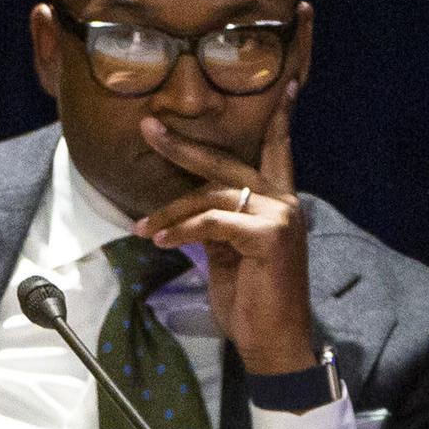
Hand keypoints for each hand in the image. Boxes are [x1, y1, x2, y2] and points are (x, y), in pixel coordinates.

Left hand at [131, 82, 314, 374]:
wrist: (274, 341)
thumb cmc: (251, 300)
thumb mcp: (230, 254)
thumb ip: (217, 223)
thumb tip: (186, 209)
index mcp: (279, 202)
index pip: (278, 149)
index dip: (279, 119)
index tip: (286, 87)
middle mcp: (284, 202)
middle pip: (227, 162)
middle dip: (183, 145)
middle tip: (150, 128)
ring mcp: (279, 217)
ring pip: (212, 194)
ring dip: (169, 210)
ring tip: (141, 227)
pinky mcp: (270, 236)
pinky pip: (213, 222)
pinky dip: (182, 229)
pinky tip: (160, 240)